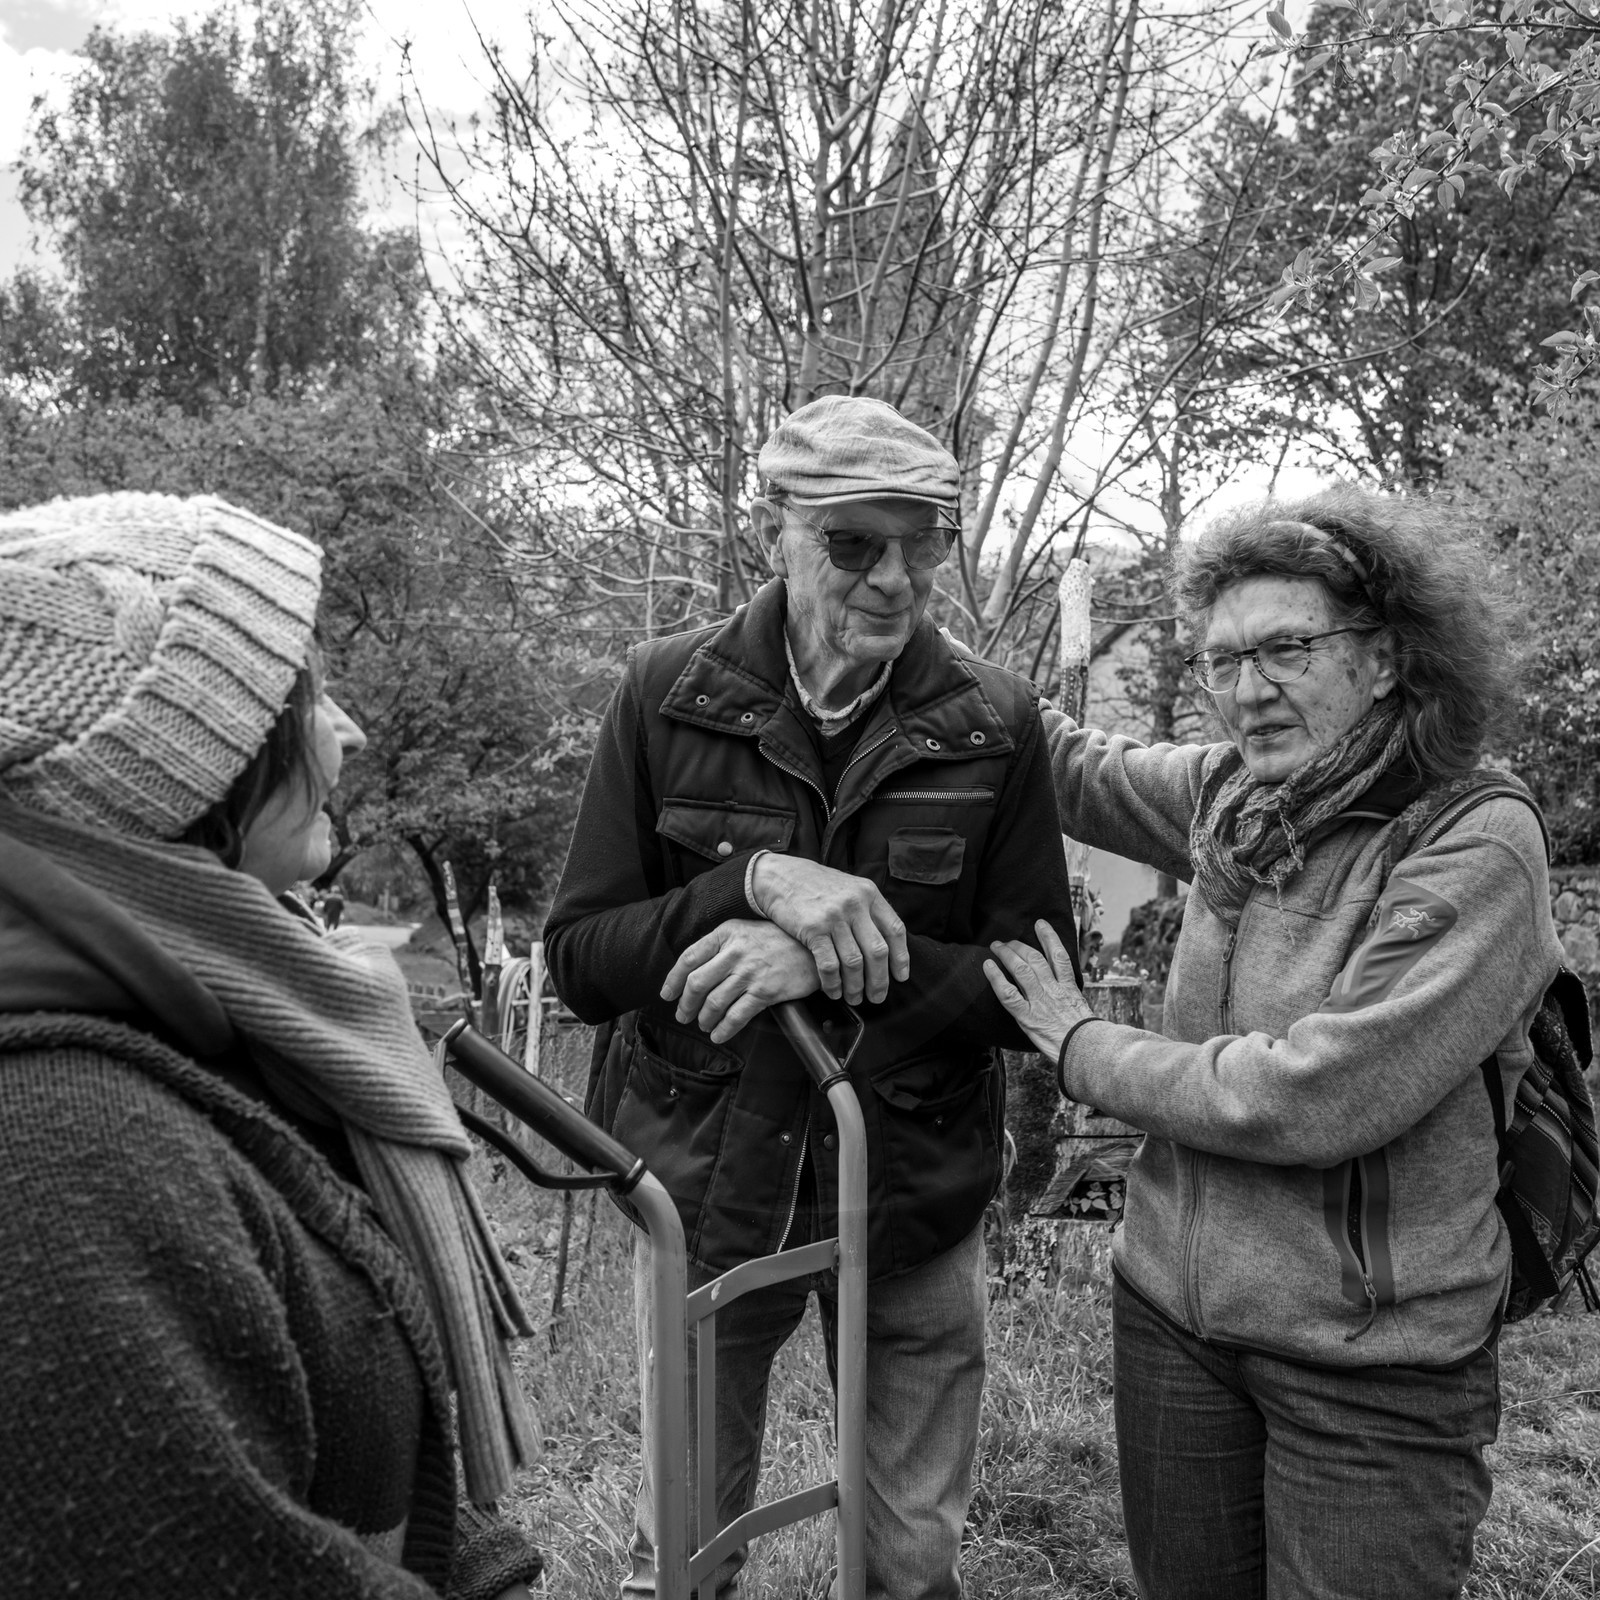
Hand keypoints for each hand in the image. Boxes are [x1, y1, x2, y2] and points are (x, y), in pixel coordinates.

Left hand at [661, 919, 820, 1043]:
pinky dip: (724, 1029)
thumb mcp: (745, 931)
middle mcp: (735, 952)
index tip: (667, 994)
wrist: (813, 948)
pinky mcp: (766, 991)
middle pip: (697, 982)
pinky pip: (737, 1015)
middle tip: (683, 1015)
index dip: (673, 979)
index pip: (689, 957)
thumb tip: (694, 971)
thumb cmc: (777, 940)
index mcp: (726, 933)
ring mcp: (750, 972)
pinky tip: (719, 1034)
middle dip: (685, 1004)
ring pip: (714, 1002)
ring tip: (703, 1024)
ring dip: (704, 1018)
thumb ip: (721, 946)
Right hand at [749, 854, 908, 1004]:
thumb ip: (868, 910)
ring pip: (854, 962)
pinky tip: (832, 992)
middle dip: (879, 980)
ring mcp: (834, 916)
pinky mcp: (813, 928)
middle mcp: (855, 904)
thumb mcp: (849, 888)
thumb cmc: (816, 886)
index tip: (900, 977)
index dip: (901, 958)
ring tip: (854, 998)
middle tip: (877, 997)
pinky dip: (833, 984)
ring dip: (856, 986)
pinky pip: (829, 965)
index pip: (895, 930)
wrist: (780, 877)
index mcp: (869, 893)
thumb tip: (886, 943)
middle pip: (877, 951)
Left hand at [983, 919, 1093, 1060]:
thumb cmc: (1087, 1038)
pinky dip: (996, 978)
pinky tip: (988, 966)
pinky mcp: (1027, 1016)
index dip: (1049, 937)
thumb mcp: (1083, 1013)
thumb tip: (1068, 998)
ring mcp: (1040, 1001)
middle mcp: (1054, 990)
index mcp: (1069, 988)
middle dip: (1020, 946)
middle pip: (1035, 958)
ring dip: (1007, 954)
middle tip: (1008, 941)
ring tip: (997, 946)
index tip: (1040, 923)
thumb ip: (1073, 1001)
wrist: (1086, 1052)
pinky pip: (1008, 993)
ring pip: (1021, 970)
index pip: (1059, 956)